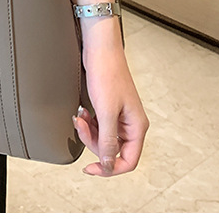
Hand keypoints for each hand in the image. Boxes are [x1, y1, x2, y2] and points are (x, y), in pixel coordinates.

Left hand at [73, 20, 149, 176]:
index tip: (91, 169)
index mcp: (137, 127)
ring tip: (80, 116)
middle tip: (81, 127)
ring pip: (102, 138)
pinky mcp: (108, 108)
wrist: (99, 50)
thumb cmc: (107, 73)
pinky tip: (82, 112)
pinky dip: (87, 122)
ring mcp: (119, 116)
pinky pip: (97, 126)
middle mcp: (130, 124)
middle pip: (112, 150)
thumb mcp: (106, 111)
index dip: (109, 169)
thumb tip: (108, 164)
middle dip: (92, 142)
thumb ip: (107, 140)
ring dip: (87, 131)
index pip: (128, 161)